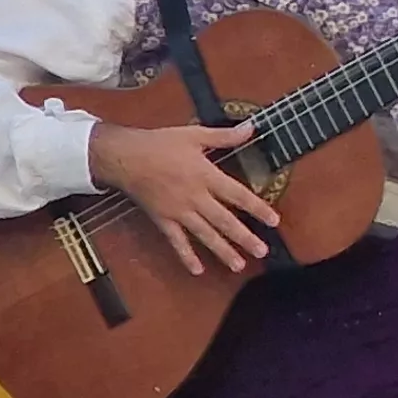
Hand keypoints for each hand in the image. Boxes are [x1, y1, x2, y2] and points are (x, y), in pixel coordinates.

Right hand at [88, 121, 274, 275]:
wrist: (122, 156)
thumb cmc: (158, 144)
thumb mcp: (193, 135)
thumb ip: (224, 136)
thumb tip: (251, 128)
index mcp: (205, 175)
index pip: (238, 195)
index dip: (257, 208)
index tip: (274, 221)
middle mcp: (194, 197)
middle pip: (224, 220)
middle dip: (244, 237)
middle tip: (262, 252)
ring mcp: (178, 211)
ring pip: (204, 234)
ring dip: (222, 251)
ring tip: (239, 265)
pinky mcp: (162, 219)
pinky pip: (176, 241)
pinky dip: (186, 255)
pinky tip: (197, 270)